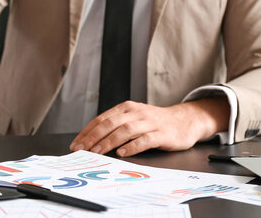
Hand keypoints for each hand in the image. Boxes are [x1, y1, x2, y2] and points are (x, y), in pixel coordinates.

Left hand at [69, 98, 229, 156]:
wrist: (184, 120)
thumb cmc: (154, 122)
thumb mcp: (133, 118)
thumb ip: (116, 126)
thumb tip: (92, 140)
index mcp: (125, 108)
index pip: (101, 119)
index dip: (87, 132)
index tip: (76, 144)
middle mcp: (136, 113)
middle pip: (110, 124)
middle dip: (93, 137)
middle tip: (82, 149)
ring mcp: (149, 122)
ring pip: (125, 131)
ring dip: (108, 142)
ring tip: (97, 152)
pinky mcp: (162, 134)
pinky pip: (145, 140)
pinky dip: (132, 146)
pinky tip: (122, 153)